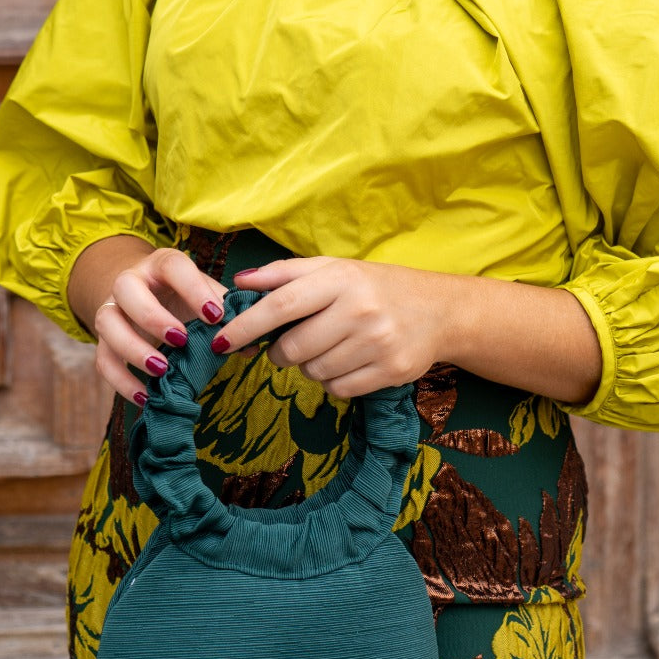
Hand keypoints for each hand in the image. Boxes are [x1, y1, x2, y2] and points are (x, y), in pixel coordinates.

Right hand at [87, 245, 229, 403]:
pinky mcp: (104, 339)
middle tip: (181, 340)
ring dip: (133, 348)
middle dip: (152, 316)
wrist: (145, 293)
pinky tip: (145, 397)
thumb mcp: (204, 295)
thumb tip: (252, 344)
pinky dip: (121, 381)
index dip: (193, 289)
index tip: (216, 316)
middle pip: (126, 288)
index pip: (173, 266)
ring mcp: (112, 309)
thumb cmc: (183, 295)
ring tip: (162, 370)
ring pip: (107, 323)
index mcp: (161, 265)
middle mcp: (130, 281)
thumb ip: (228, 313)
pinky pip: (103, 359)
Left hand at [215, 257, 455, 398]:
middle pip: (294, 348)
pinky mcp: (391, 371)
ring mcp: (378, 342)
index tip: (219, 340)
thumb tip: (241, 281)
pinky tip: (347, 362)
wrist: (438, 310)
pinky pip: (338, 390)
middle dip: (280, 352)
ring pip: (314, 372)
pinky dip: (333, 381)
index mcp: (341, 278)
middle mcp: (360, 309)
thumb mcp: (334, 269)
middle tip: (289, 345)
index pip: (282, 304)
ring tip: (328, 348)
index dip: (246, 325)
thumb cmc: (375, 287)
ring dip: (309, 366)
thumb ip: (285, 274)